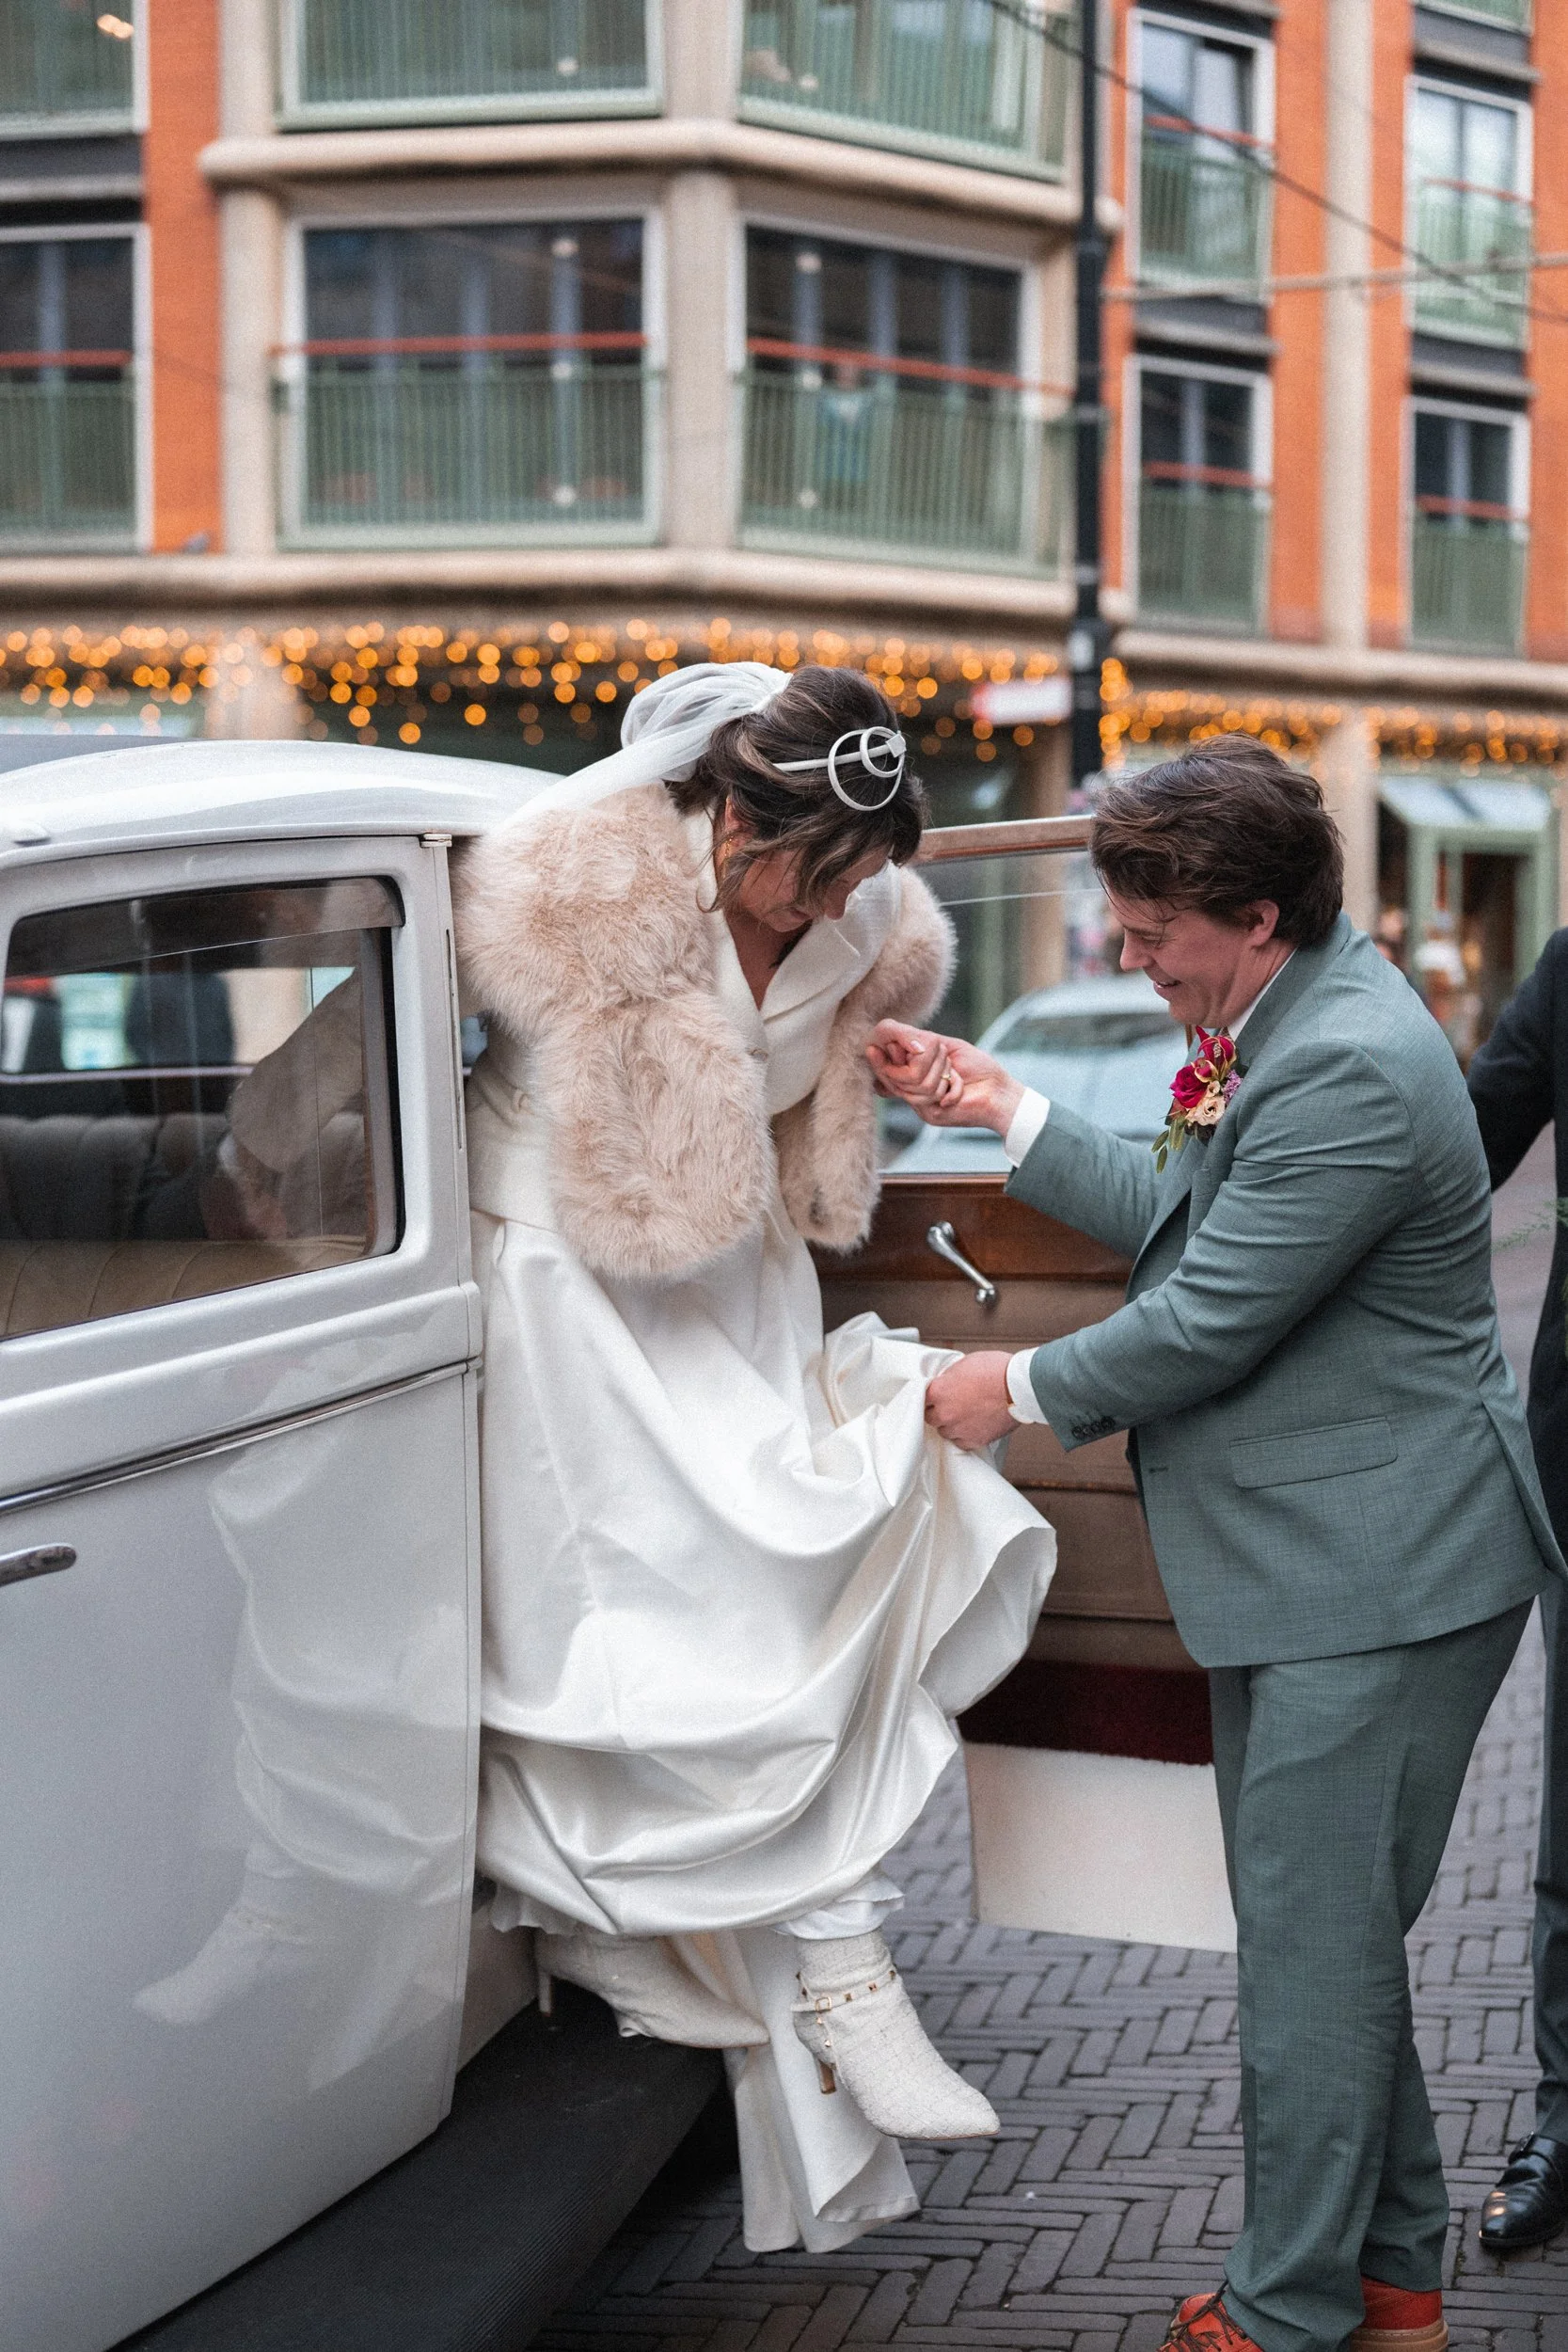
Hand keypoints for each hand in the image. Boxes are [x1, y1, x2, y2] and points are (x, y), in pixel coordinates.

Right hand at [867, 1022, 1023, 1136]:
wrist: (999, 1093)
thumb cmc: (978, 1067)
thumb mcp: (946, 1045)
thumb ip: (917, 1041)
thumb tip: (887, 1041)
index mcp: (914, 1073)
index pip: (883, 1067)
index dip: (880, 1055)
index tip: (876, 1045)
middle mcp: (912, 1091)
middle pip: (891, 1073)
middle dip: (920, 1056)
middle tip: (943, 1054)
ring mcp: (919, 1105)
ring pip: (910, 1081)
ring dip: (939, 1069)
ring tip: (954, 1072)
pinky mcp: (929, 1115)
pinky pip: (927, 1092)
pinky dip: (950, 1084)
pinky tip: (960, 1086)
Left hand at [925, 1352, 1017, 1450]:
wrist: (1020, 1386)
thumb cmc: (997, 1370)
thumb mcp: (965, 1363)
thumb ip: (949, 1377)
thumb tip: (946, 1383)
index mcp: (939, 1391)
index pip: (921, 1399)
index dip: (930, 1397)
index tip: (935, 1398)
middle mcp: (945, 1413)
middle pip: (931, 1418)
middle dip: (939, 1411)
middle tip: (952, 1405)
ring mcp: (958, 1429)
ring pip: (945, 1432)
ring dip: (952, 1425)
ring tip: (966, 1415)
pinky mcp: (974, 1440)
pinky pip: (961, 1442)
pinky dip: (965, 1435)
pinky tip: (973, 1425)